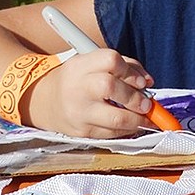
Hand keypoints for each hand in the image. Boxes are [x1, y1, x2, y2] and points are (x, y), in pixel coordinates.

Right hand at [31, 49, 156, 137]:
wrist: (45, 103)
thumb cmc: (77, 81)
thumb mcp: (91, 64)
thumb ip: (122, 66)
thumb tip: (148, 82)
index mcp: (80, 66)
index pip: (110, 60)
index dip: (131, 71)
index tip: (142, 82)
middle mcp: (77, 87)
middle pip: (111, 87)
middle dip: (135, 97)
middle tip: (146, 103)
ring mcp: (78, 112)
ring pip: (116, 118)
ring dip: (138, 119)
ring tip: (144, 117)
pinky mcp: (82, 132)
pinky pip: (112, 134)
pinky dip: (127, 130)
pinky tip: (131, 124)